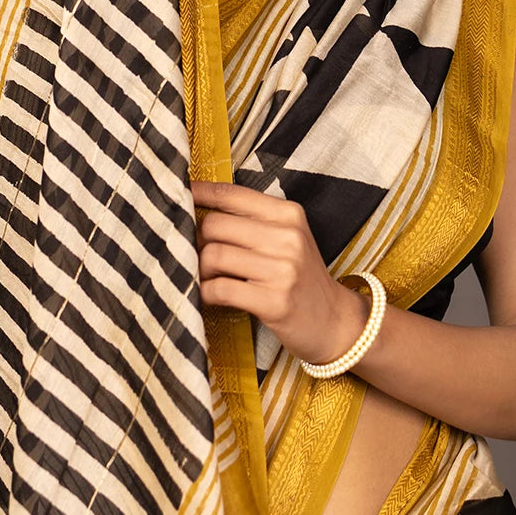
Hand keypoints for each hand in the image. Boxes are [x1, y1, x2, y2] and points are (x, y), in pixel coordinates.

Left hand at [191, 180, 366, 364]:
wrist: (335, 321)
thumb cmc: (301, 277)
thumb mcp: (287, 239)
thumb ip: (253, 222)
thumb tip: (200, 212)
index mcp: (288, 214)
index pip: (233, 195)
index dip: (200, 193)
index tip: (180, 194)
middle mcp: (287, 237)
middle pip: (215, 224)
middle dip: (196, 240)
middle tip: (193, 253)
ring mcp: (283, 269)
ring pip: (214, 256)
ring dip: (199, 269)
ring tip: (202, 277)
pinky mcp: (274, 301)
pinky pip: (221, 289)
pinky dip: (206, 293)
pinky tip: (208, 295)